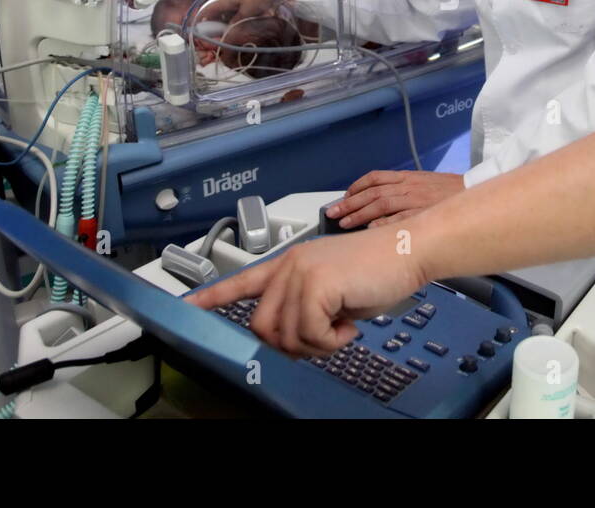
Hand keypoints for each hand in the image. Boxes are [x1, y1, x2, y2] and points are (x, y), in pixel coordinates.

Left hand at [185, 228, 426, 356]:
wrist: (409, 250)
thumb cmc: (379, 271)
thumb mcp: (333, 293)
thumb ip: (305, 309)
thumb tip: (292, 340)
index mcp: (289, 263)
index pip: (241, 281)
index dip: (211, 297)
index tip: (186, 308)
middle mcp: (288, 265)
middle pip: (262, 326)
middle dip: (293, 344)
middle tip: (325, 337)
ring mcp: (299, 273)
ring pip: (287, 335)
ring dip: (318, 344)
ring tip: (343, 327)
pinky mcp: (316, 284)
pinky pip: (311, 333)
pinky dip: (332, 341)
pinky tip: (349, 325)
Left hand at [328, 170, 463, 228]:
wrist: (477, 194)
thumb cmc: (452, 193)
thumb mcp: (425, 183)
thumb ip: (404, 189)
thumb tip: (381, 201)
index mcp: (408, 177)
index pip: (375, 178)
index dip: (356, 187)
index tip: (343, 197)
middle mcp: (408, 187)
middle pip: (372, 193)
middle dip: (349, 203)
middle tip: (332, 213)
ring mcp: (416, 201)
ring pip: (380, 205)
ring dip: (359, 214)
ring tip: (343, 223)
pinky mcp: (424, 215)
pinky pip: (398, 220)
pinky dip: (382, 225)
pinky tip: (369, 231)